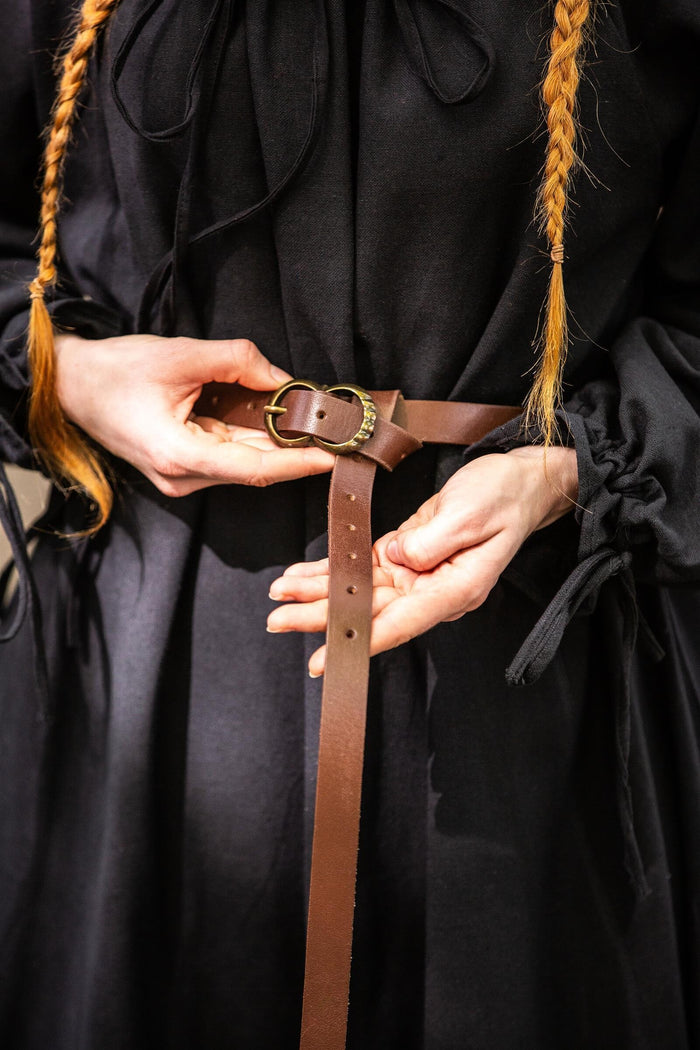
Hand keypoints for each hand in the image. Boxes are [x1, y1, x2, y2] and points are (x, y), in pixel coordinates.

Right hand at [55, 333, 333, 494]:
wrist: (70, 384)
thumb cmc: (116, 371)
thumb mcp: (180, 353)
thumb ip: (237, 361)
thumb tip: (282, 379)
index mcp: (179, 455)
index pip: (255, 468)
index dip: (298, 464)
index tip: (332, 457)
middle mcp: (181, 477)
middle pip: (253, 468)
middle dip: (295, 449)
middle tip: (333, 430)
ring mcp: (179, 478)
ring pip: (242, 463)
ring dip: (275, 443)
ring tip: (310, 420)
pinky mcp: (180, 469)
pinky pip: (226, 457)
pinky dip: (251, 439)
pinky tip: (274, 419)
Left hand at [267, 446, 578, 675]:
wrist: (518, 480)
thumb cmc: (502, 497)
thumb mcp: (470, 514)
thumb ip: (431, 541)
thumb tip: (394, 558)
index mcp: (453, 589)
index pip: (399, 623)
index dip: (358, 641)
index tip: (323, 659)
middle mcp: (432, 590)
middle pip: (370, 612)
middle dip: (320, 616)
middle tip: (277, 620)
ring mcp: (417, 574)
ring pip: (360, 591)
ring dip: (317, 592)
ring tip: (278, 595)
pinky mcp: (407, 554)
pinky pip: (363, 568)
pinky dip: (332, 570)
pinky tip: (303, 574)